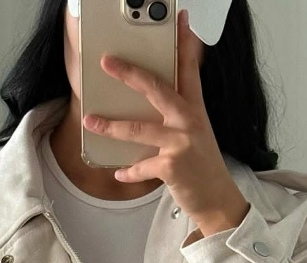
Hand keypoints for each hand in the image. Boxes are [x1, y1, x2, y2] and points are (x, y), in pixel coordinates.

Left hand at [82, 9, 249, 235]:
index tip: (179, 20)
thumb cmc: (201, 165)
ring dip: (110, 126)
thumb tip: (147, 104)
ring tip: (90, 121)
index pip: (189, 70)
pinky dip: (128, 172)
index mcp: (195, 109)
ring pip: (138, 129)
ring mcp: (180, 143)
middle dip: (129, 74)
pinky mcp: (171, 167)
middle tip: (107, 62)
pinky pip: (140, 166)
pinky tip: (119, 174)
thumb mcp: (194, 134)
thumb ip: (175, 116)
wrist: (216, 198)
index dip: (184, 43)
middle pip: (156, 89)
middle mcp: (189, 121)